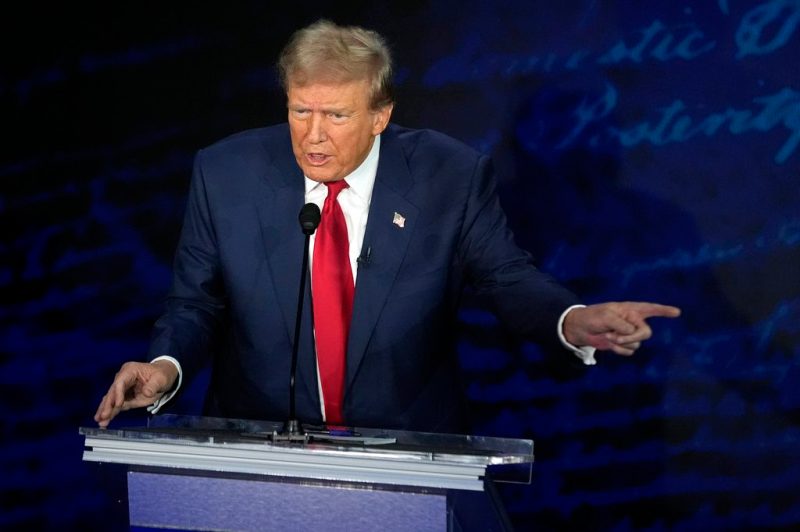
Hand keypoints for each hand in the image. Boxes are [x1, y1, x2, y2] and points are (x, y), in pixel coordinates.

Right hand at [94, 360, 177, 427]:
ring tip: (101, 422)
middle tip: (103, 416)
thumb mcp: (161, 379)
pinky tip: (105, 420)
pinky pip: (116, 405)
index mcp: (130, 370)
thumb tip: (146, 392)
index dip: (118, 394)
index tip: (118, 405)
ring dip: (106, 411)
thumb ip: (153, 386)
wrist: (164, 375)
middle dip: (107, 405)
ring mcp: (122, 388)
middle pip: (112, 392)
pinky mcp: (125, 397)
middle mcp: (122, 378)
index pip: (120, 382)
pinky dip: (111, 413)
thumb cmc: (161, 374)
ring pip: (111, 400)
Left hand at [563, 302, 680, 355]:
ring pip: (637, 343)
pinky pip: (629, 351)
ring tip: (608, 335)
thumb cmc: (592, 317)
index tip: (677, 312)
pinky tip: (609, 343)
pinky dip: (619, 349)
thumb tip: (633, 334)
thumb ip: (623, 325)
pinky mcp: (622, 344)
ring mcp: (628, 334)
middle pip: (646, 333)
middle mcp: (632, 321)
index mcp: (631, 310)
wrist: (579, 328)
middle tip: (616, 336)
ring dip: (622, 342)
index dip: (664, 311)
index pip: (651, 309)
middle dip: (632, 337)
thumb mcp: (607, 317)